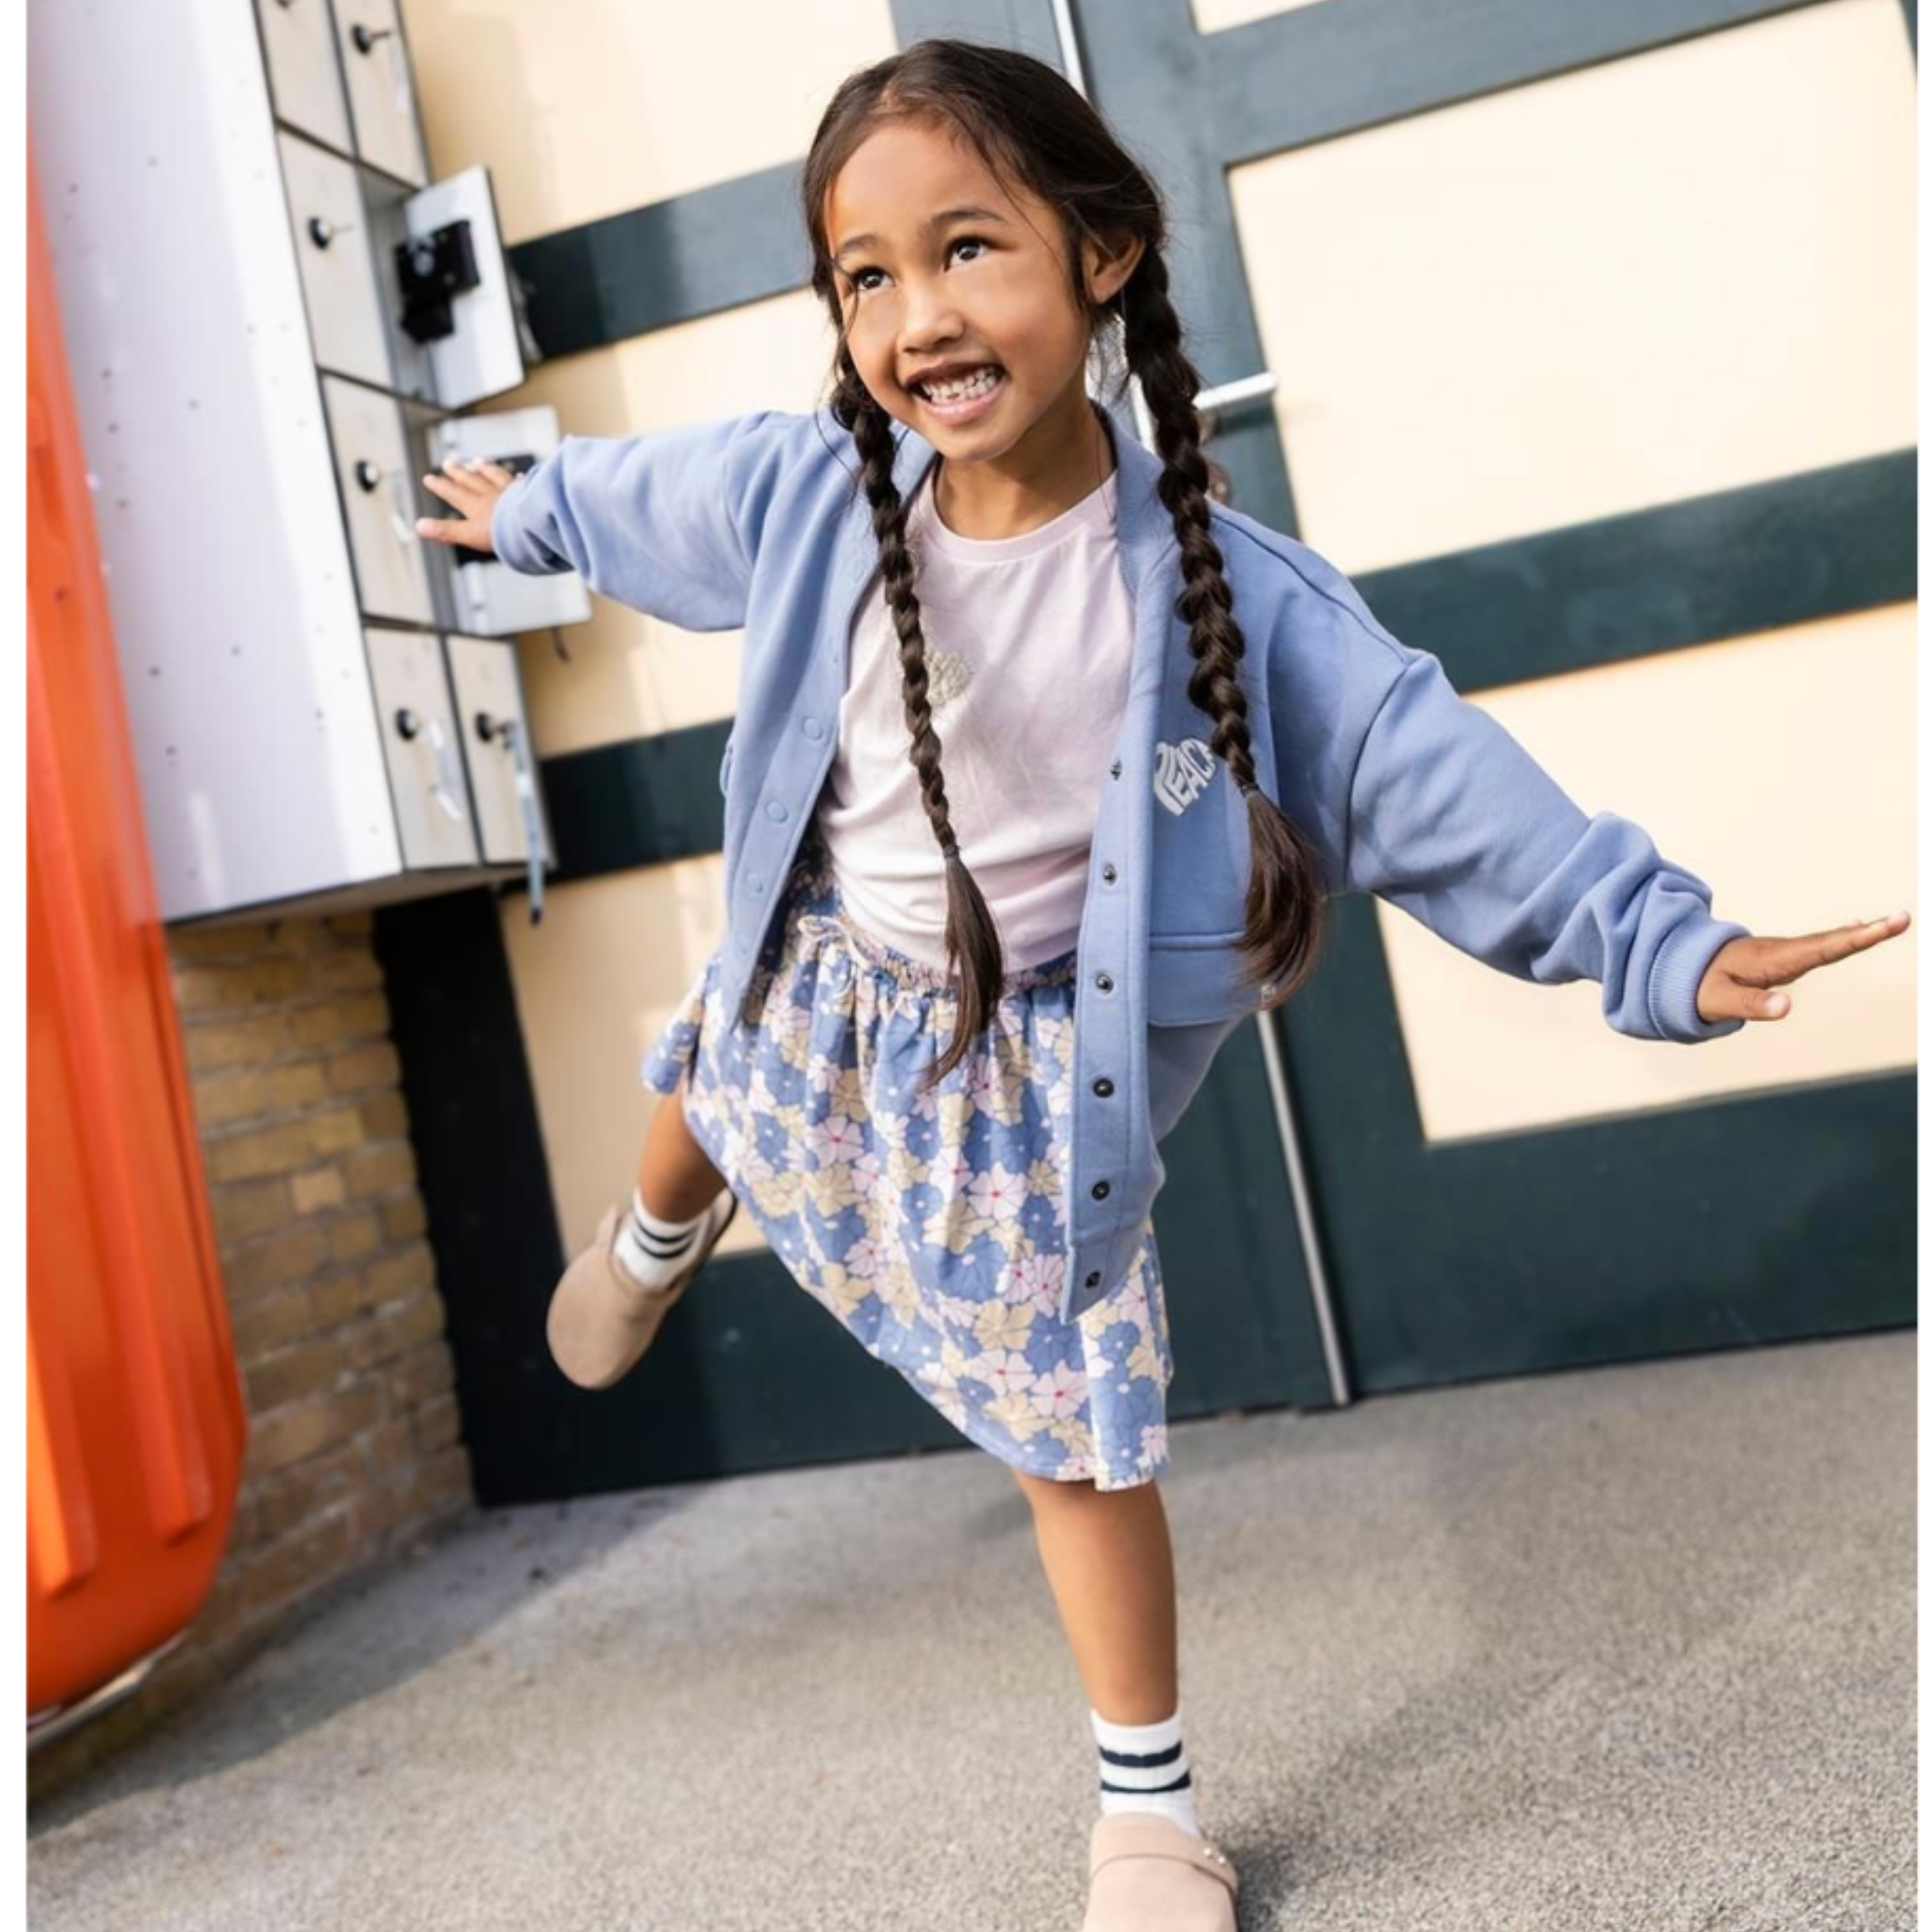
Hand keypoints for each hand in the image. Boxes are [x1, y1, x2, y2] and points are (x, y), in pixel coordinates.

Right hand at [414, 456, 522, 553]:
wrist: (534, 525)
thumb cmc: (506, 532)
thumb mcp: (470, 534)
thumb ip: (446, 530)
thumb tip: (420, 526)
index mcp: (477, 506)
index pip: (454, 493)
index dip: (441, 486)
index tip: (429, 478)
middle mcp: (493, 495)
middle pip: (472, 480)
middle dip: (458, 472)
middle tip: (448, 463)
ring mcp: (512, 493)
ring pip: (495, 476)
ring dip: (485, 469)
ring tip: (478, 462)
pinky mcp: (530, 494)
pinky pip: (522, 483)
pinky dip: (519, 479)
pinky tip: (520, 476)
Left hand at [1698, 909, 1911, 1023]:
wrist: (1677, 968)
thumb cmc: (1698, 988)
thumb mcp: (1719, 1001)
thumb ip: (1751, 1005)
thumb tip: (1787, 1007)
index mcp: (1772, 960)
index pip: (1820, 950)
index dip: (1852, 939)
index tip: (1880, 926)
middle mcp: (1782, 952)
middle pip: (1831, 941)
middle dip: (1868, 931)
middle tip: (1904, 918)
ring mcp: (1784, 952)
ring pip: (1827, 940)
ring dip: (1861, 932)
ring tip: (1894, 922)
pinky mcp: (1782, 956)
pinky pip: (1819, 944)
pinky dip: (1842, 936)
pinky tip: (1857, 927)